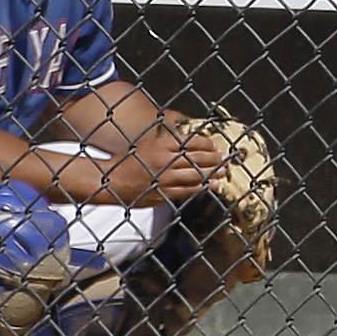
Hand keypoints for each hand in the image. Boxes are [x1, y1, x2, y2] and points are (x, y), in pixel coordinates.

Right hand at [68, 118, 228, 208]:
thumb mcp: (146, 144)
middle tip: (225, 157)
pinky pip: (186, 190)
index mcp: (160, 145)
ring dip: (212, 172)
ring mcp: (164, 178)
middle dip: (213, 158)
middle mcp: (164, 160)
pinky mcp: (163, 193)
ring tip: (224, 171)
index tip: (214, 144)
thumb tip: (186, 144)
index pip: (189, 142)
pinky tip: (211, 185)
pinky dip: (201, 187)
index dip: (205, 143)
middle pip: (195, 158)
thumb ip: (166, 145)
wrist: (110, 181)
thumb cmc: (127, 161)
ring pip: (194, 174)